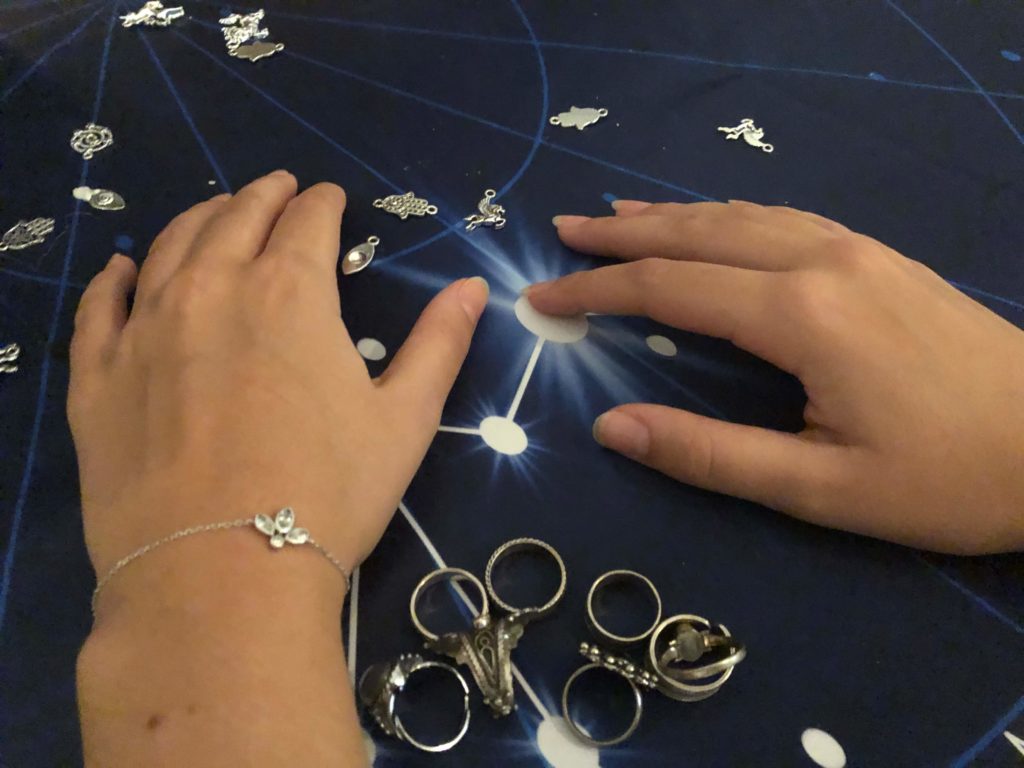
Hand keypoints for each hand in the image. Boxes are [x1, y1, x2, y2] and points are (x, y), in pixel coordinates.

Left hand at [70, 171, 487, 765]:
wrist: (220, 578)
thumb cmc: (328, 495)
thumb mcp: (405, 420)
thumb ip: (439, 345)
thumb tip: (472, 288)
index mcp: (290, 292)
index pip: (308, 222)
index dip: (324, 202)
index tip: (330, 197)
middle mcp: (211, 290)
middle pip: (235, 218)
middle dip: (263, 196)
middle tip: (278, 190)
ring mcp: (144, 331)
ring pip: (169, 247)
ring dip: (198, 219)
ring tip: (215, 212)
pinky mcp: (98, 377)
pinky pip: (100, 308)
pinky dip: (114, 279)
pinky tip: (122, 271)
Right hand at [527, 201, 1023, 554]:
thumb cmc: (944, 479)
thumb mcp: (820, 488)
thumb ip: (710, 454)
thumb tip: (611, 427)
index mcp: (799, 314)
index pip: (670, 288)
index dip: (599, 290)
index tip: (543, 295)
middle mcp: (821, 260)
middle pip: (699, 233)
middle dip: (623, 234)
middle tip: (561, 232)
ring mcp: (857, 249)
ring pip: (742, 216)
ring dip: (672, 215)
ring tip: (616, 214)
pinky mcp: (881, 257)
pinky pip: (782, 219)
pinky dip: (727, 216)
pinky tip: (713, 220)